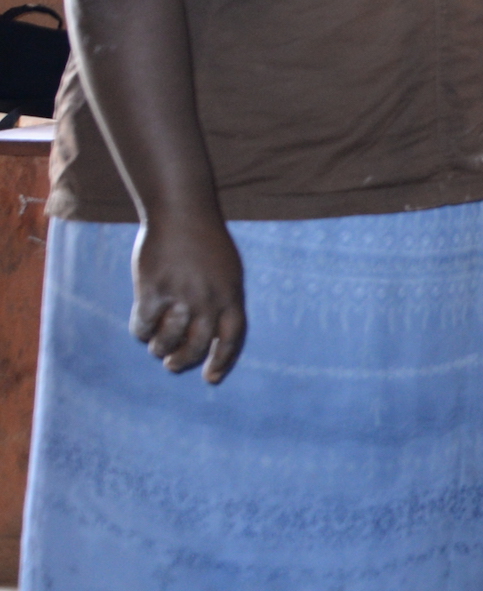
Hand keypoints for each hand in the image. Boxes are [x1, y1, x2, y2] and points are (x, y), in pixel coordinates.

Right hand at [131, 209, 245, 382]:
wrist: (182, 213)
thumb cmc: (205, 241)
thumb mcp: (228, 270)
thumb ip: (224, 299)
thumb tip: (214, 333)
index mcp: (232, 295)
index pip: (232, 338)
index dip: (221, 361)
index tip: (210, 378)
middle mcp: (209, 299)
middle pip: (198, 346)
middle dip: (185, 361)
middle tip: (173, 365)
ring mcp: (181, 295)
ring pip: (168, 340)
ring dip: (161, 349)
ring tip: (158, 348)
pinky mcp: (153, 290)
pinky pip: (144, 325)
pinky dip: (142, 331)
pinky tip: (142, 328)